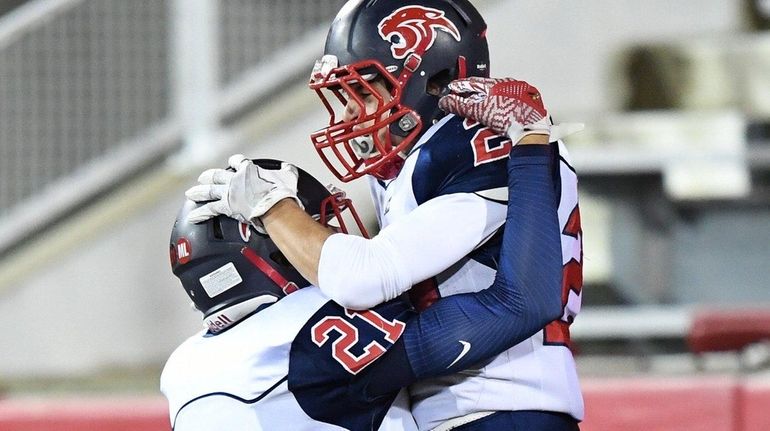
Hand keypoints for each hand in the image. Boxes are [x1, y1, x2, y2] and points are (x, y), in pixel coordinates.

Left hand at [185, 154, 301, 224]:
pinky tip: (192, 217)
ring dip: (199, 192)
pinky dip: (200, 213)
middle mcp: (235, 179)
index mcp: (249, 170)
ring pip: (209, 190)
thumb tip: (288, 168)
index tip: (233, 161)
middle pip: (218, 175)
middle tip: (202, 178)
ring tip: (190, 194)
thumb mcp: (288, 176)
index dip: (235, 161)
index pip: (238, 161)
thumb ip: (287, 171)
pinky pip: (210, 209)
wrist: (275, 206)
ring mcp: (229, 192)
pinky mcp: (227, 206)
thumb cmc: (282, 192)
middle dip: (209, 176)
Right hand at [439, 77, 549, 142]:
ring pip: (502, 94)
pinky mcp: (532, 104)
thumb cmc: (507, 119)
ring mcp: (524, 94)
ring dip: (491, 99)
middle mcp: (512, 85)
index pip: (475, 82)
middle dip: (477, 92)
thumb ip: (460, 105)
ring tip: (484, 107)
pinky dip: (505, 106)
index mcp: (498, 83)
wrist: (531, 131)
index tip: (454, 87)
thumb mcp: (479, 111)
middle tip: (467, 97)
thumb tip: (445, 101)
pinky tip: (502, 114)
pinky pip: (514, 102)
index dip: (462, 86)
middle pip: (489, 87)